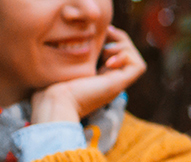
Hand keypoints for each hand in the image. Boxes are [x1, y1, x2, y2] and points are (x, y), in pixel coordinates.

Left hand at [31, 26, 145, 122]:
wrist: (55, 101)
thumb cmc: (52, 86)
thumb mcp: (64, 64)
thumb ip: (74, 55)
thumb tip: (77, 36)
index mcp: (99, 76)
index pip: (116, 54)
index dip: (112, 39)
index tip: (100, 31)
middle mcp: (111, 80)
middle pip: (129, 55)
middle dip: (120, 39)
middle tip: (106, 33)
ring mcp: (116, 83)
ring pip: (136, 59)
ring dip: (123, 46)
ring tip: (105, 50)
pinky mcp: (119, 84)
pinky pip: (139, 66)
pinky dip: (126, 56)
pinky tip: (108, 60)